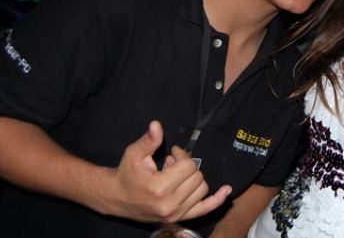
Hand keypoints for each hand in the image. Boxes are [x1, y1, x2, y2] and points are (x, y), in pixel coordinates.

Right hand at [108, 121, 231, 222]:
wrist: (116, 198)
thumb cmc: (126, 174)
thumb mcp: (134, 154)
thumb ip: (149, 140)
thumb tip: (156, 125)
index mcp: (159, 188)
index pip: (188, 166)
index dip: (182, 155)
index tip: (172, 153)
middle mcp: (170, 204)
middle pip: (197, 177)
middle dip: (187, 165)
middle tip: (172, 163)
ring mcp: (175, 214)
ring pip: (202, 189)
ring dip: (194, 178)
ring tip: (177, 175)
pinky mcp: (179, 218)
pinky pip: (204, 209)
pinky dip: (216, 200)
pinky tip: (226, 190)